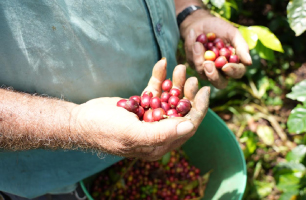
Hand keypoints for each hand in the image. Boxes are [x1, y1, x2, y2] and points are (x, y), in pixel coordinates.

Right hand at [70, 58, 209, 160]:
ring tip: (179, 67)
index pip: (187, 127)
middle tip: (191, 76)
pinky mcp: (141, 106)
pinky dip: (158, 78)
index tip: (206, 91)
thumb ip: (162, 133)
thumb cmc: (104, 130)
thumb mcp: (133, 134)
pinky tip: (161, 64)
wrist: (80, 121)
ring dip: (174, 83)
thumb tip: (190, 126)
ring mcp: (149, 119)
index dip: (199, 110)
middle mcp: (157, 133)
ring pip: (169, 100)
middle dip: (187, 93)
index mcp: (159, 145)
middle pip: (180, 112)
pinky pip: (154, 91)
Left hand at [180, 10, 251, 88]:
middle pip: (220, 83)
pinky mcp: (194, 65)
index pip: (237, 73)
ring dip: (199, 56)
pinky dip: (191, 48)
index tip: (226, 66)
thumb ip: (241, 47)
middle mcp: (221, 70)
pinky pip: (192, 62)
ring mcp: (206, 70)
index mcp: (234, 63)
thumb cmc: (219, 28)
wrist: (200, 21)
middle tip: (207, 64)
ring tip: (197, 42)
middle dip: (213, 75)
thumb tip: (249, 62)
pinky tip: (193, 38)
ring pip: (202, 72)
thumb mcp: (232, 33)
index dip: (233, 71)